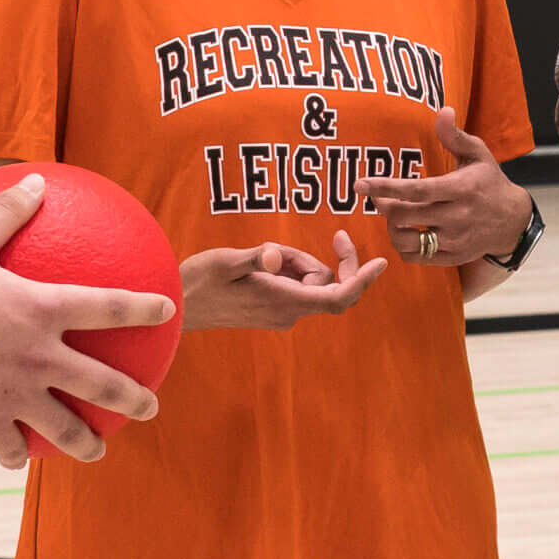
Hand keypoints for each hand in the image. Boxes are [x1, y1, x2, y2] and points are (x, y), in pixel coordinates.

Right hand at [0, 173, 174, 468]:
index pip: (109, 307)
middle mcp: (38, 357)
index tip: (168, 311)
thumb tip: (34, 179)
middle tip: (151, 405)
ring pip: (62, 427)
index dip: (144, 308)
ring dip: (85, 442)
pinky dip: (14, 452)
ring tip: (97, 450)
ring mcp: (13, 394)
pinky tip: (16, 459)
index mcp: (41, 310)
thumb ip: (5, 212)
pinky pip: (6, 443)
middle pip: (101, 383)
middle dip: (133, 397)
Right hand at [181, 233, 386, 328]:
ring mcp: (281, 313)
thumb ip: (255, 258)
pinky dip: (287, 268)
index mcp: (283, 302)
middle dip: (315, 259)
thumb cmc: (198, 283)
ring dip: (295, 261)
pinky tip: (260, 263)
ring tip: (261, 256)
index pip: (338, 296)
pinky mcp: (272, 309)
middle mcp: (288, 313)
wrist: (177, 308)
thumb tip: (274, 256)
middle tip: (285, 245)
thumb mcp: (225, 262)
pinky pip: (295, 285)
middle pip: (326, 283)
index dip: (362, 280)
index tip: (382, 262)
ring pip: (309, 282)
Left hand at [357, 110, 531, 263]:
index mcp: (460, 189)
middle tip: (376, 196)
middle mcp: (456, 217)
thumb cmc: (489, 182)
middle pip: (404, 217)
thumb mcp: (478, 154)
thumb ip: (455, 136)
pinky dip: (404, 246)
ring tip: (392, 214)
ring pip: (406, 241)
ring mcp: (454, 241)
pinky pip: (416, 256)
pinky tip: (406, 231)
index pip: (416, 190)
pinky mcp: (452, 257)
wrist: (513, 221)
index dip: (385, 187)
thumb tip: (443, 110)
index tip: (362, 184)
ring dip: (391, 228)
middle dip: (382, 206)